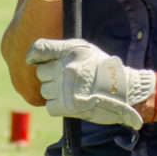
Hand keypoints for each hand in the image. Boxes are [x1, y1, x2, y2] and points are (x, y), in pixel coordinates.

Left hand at [26, 38, 154, 128]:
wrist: (123, 91)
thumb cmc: (102, 69)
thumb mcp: (86, 50)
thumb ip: (63, 51)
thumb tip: (34, 57)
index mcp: (71, 50)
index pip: (40, 48)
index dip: (33, 55)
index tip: (33, 60)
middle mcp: (67, 67)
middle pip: (41, 73)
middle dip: (51, 77)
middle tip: (66, 80)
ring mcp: (65, 87)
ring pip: (45, 91)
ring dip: (55, 93)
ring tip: (72, 92)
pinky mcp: (66, 106)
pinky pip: (50, 106)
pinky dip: (58, 107)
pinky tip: (71, 102)